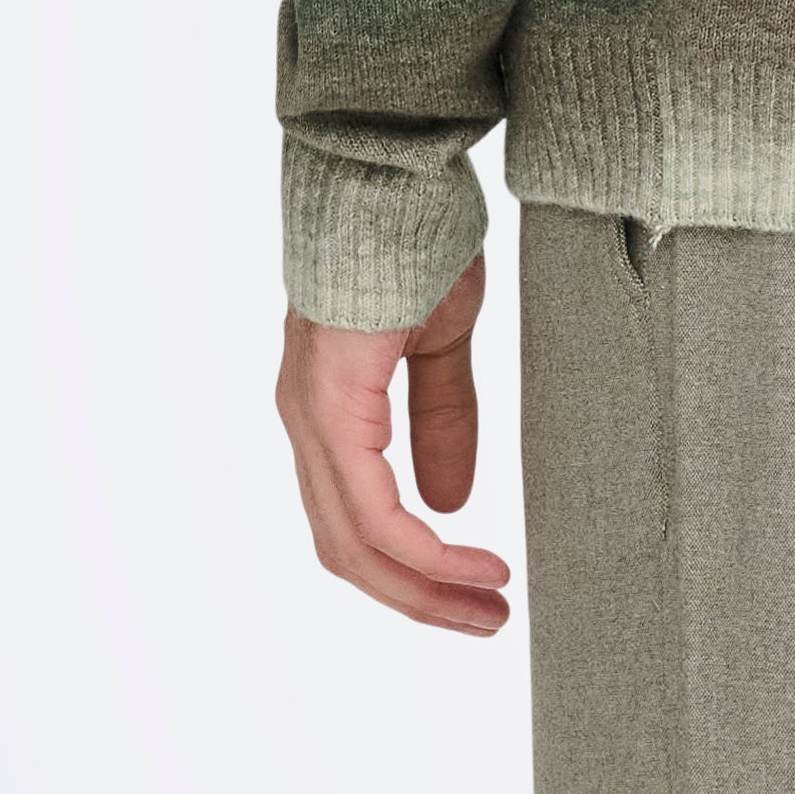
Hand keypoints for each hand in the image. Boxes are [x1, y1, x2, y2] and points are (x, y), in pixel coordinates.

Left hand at [277, 253, 511, 632]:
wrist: (392, 170)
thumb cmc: (414, 236)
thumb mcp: (442, 342)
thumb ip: (440, 419)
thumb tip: (449, 502)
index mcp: (328, 407)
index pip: (357, 522)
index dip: (414, 570)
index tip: (481, 589)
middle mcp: (305, 420)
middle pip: (349, 550)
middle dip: (420, 600)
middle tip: (487, 623)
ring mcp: (311, 415)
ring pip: (354, 542)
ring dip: (423, 589)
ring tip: (488, 610)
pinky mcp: (330, 405)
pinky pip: (372, 508)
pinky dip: (423, 550)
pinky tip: (474, 563)